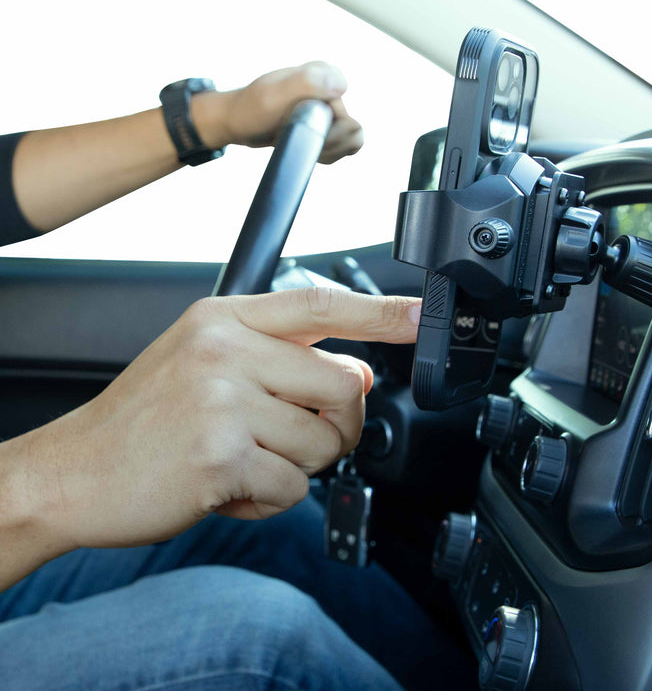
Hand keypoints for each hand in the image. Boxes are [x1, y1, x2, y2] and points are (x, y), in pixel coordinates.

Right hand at [18, 288, 419, 551]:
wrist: (74, 470)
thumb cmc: (146, 417)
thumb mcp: (208, 364)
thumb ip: (286, 361)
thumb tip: (360, 371)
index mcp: (223, 319)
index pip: (319, 305)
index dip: (380, 312)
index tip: (423, 316)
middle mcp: (225, 350)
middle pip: (344, 385)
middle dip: (338, 422)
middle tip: (294, 435)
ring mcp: (223, 402)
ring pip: (325, 443)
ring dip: (297, 465)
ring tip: (245, 459)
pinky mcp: (222, 458)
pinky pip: (293, 488)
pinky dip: (270, 499)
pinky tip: (228, 487)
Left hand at [195, 62, 364, 163]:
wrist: (234, 121)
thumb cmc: (249, 110)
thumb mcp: (273, 96)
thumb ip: (306, 84)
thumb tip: (341, 84)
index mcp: (324, 75)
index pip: (348, 119)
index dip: (328, 135)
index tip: (301, 131)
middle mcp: (331, 88)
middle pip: (351, 132)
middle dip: (325, 145)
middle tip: (295, 138)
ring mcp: (330, 106)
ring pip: (349, 142)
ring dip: (324, 150)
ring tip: (296, 140)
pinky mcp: (327, 122)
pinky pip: (340, 147)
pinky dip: (324, 153)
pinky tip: (302, 144)